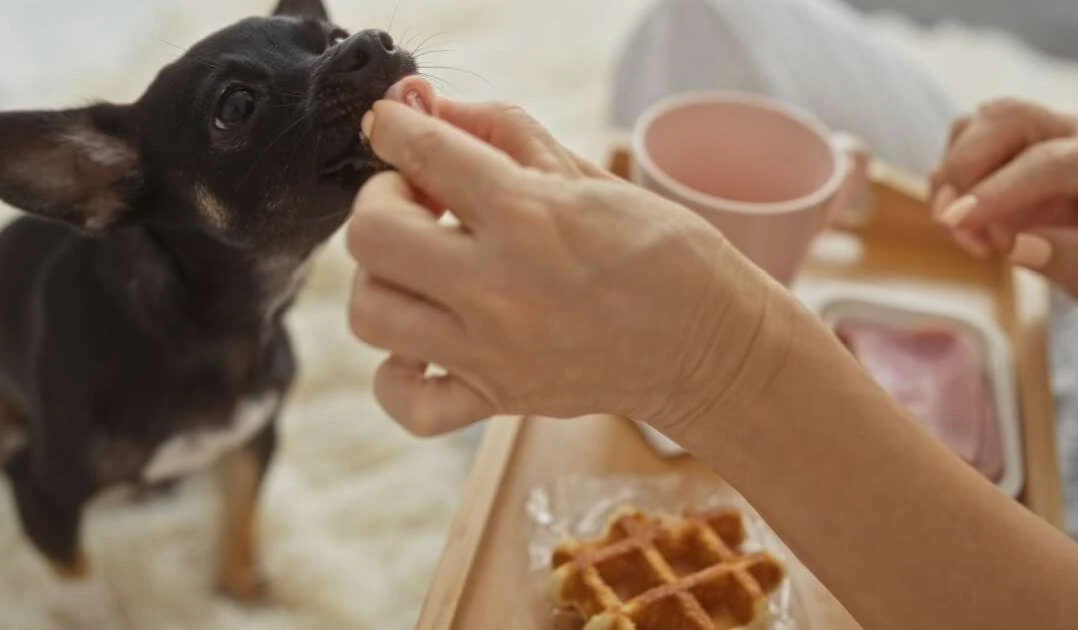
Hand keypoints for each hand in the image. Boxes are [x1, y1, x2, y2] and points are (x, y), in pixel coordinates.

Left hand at [346, 100, 787, 435]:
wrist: (708, 345)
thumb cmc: (659, 250)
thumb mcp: (586, 173)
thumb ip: (501, 132)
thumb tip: (428, 109)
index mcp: (528, 217)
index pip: (423, 153)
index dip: (395, 126)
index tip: (396, 126)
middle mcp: (499, 287)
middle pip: (370, 237)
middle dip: (380, 201)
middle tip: (417, 201)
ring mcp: (491, 353)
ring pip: (370, 314)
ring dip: (379, 279)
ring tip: (417, 268)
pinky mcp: (496, 399)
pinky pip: (406, 404)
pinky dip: (396, 376)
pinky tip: (420, 346)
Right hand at [931, 98, 1077, 300]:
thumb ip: (1072, 260)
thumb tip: (1019, 249)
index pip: (1048, 163)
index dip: (996, 191)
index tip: (956, 222)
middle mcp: (1075, 136)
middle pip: (1006, 119)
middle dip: (964, 168)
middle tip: (955, 225)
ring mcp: (1040, 134)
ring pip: (976, 124)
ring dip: (950, 175)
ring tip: (962, 230)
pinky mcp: (1008, 147)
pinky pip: (962, 142)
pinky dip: (948, 180)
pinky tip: (965, 221)